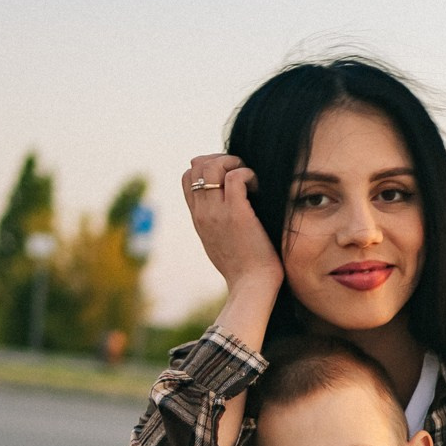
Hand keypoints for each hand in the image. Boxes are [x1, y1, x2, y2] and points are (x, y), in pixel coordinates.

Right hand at [183, 153, 282, 300]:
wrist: (251, 286)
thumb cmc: (244, 266)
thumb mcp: (221, 241)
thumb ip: (217, 220)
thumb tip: (228, 202)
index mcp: (198, 218)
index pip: (187, 177)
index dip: (206, 167)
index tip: (228, 177)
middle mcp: (203, 213)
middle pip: (196, 166)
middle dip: (220, 160)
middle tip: (241, 174)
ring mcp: (217, 213)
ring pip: (212, 166)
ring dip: (233, 163)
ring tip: (249, 179)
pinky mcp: (237, 214)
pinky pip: (235, 177)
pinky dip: (248, 174)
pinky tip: (257, 188)